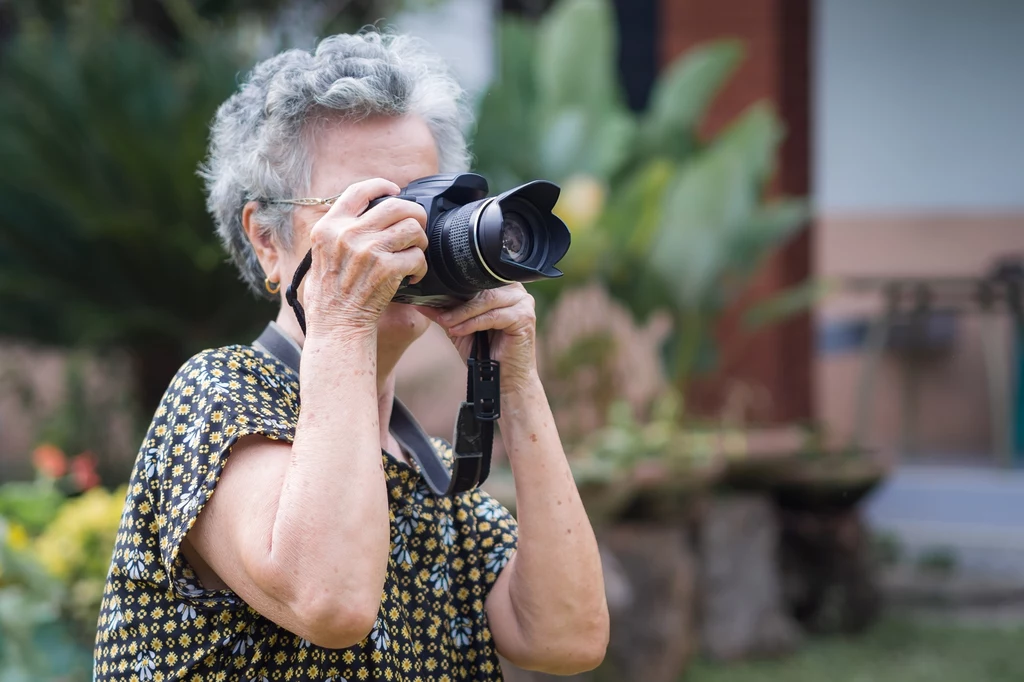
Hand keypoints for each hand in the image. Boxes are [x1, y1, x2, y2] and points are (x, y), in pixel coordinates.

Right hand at [302, 178, 427, 336]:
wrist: (336, 324)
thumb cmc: (329, 294)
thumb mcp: (321, 253)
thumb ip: (339, 231)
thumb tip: (367, 212)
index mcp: (329, 227)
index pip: (359, 191)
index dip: (382, 186)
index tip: (395, 190)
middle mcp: (347, 234)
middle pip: (396, 206)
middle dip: (414, 214)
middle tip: (416, 228)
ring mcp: (369, 250)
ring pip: (412, 228)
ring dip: (420, 241)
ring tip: (414, 254)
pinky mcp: (387, 269)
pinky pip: (417, 256)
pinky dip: (420, 267)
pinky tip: (412, 276)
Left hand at [416, 284, 539, 393]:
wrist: (501, 379)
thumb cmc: (484, 353)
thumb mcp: (459, 327)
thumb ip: (445, 312)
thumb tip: (420, 301)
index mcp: (502, 287)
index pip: (476, 279)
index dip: (454, 286)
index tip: (432, 295)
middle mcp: (516, 290)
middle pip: (482, 288)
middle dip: (457, 302)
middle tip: (438, 314)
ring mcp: (523, 303)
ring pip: (487, 300)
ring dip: (463, 313)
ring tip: (447, 323)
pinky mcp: (525, 318)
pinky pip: (494, 316)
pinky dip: (473, 323)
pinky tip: (459, 331)